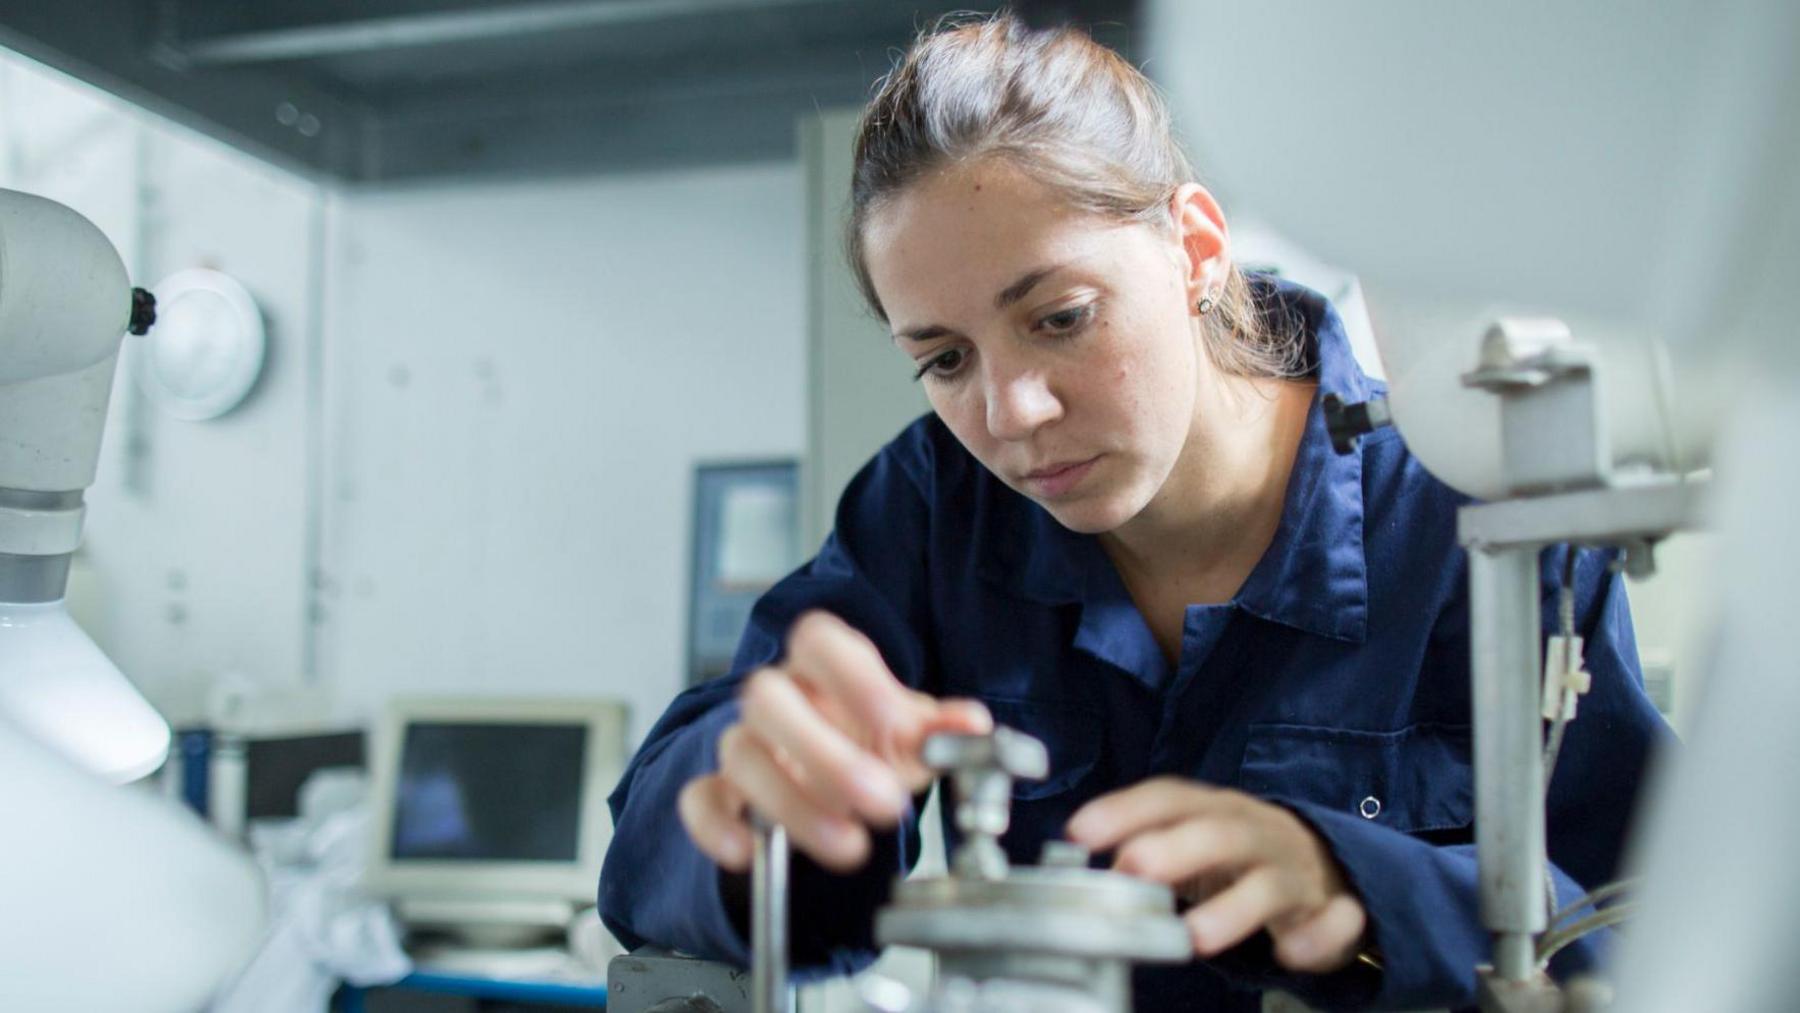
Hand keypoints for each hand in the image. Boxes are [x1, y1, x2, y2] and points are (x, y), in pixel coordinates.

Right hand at [678, 610, 991, 873]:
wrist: (828, 775)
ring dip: (794, 803)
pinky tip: (748, 853)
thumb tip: (973, 724)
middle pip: (765, 697)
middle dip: (823, 752)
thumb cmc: (867, 739)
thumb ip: (940, 728)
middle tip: (882, 801)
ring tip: (850, 847)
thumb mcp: (909, 733)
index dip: (852, 675)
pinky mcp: (719, 791)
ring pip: (741, 755)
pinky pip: (698, 800)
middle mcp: (775, 697)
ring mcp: (743, 742)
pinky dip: (717, 827)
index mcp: (820, 666)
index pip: (817, 639)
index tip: (894, 719)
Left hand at [1066, 777, 1366, 973]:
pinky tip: (1291, 953)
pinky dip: (1318, 937)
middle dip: (1175, 848)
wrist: (1328, 866)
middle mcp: (1256, 832)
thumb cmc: (1238, 855)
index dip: (1125, 810)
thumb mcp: (1192, 841)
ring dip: (1235, 907)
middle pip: (1219, 833)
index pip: (1170, 798)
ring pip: (1271, 884)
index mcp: (1216, 810)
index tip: (1079, 830)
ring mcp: (1297, 871)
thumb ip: (1143, 850)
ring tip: (1197, 937)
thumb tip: (1085, 869)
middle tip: (1131, 867)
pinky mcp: (1334, 911)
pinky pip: (1337, 921)